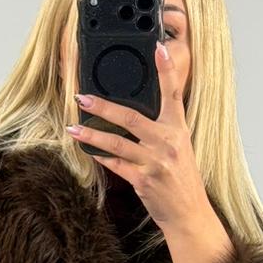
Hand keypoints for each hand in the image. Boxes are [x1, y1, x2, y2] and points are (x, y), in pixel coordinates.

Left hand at [66, 42, 213, 235]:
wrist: (189, 213)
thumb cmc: (182, 180)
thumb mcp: (180, 148)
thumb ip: (162, 130)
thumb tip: (136, 115)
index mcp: (178, 130)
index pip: (173, 94)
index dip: (167, 70)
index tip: (159, 48)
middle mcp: (167, 143)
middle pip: (131, 118)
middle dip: (103, 107)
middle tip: (82, 97)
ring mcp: (154, 162)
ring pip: (116, 143)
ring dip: (91, 135)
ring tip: (73, 127)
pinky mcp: (143, 181)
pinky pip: (115, 165)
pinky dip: (100, 157)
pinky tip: (87, 150)